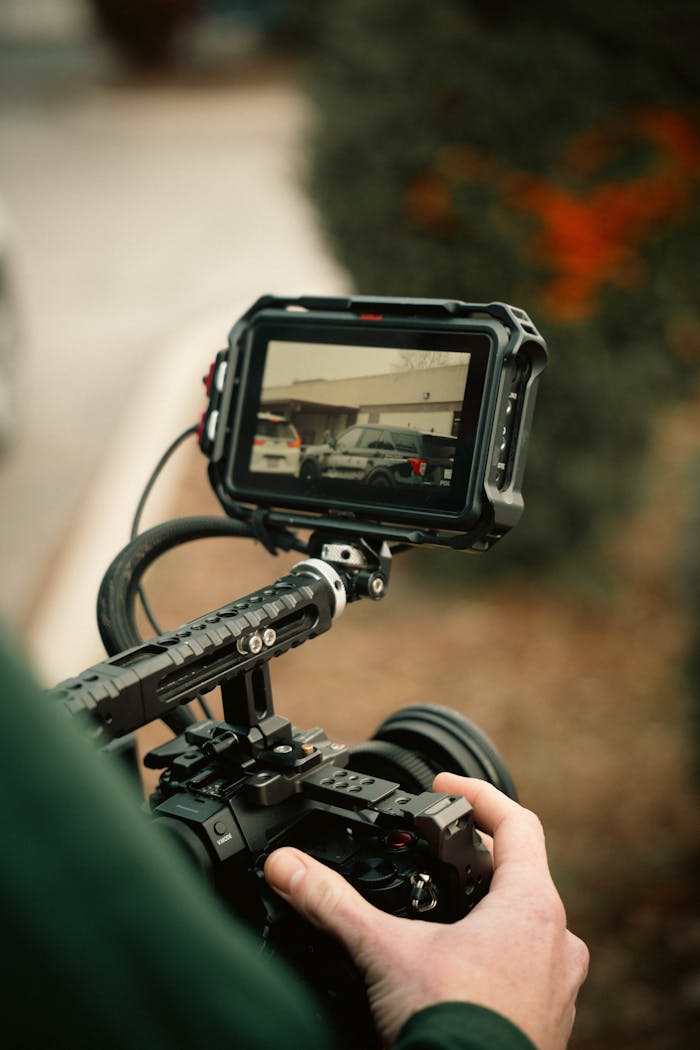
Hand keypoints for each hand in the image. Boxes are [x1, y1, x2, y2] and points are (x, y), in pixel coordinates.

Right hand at [264, 775, 588, 1048]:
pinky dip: (497, 955)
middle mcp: (556, 940)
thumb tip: (288, 867)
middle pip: (521, 872)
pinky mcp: (548, 1022)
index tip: (443, 788)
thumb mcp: (382, 951)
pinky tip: (459, 968)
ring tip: (446, 908)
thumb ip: (333, 902)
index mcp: (531, 906)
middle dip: (475, 857)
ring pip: (528, 923)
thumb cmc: (452, 1033)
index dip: (477, 794)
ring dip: (490, 908)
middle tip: (437, 848)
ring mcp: (557, 985)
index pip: (516, 821)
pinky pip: (528, 968)